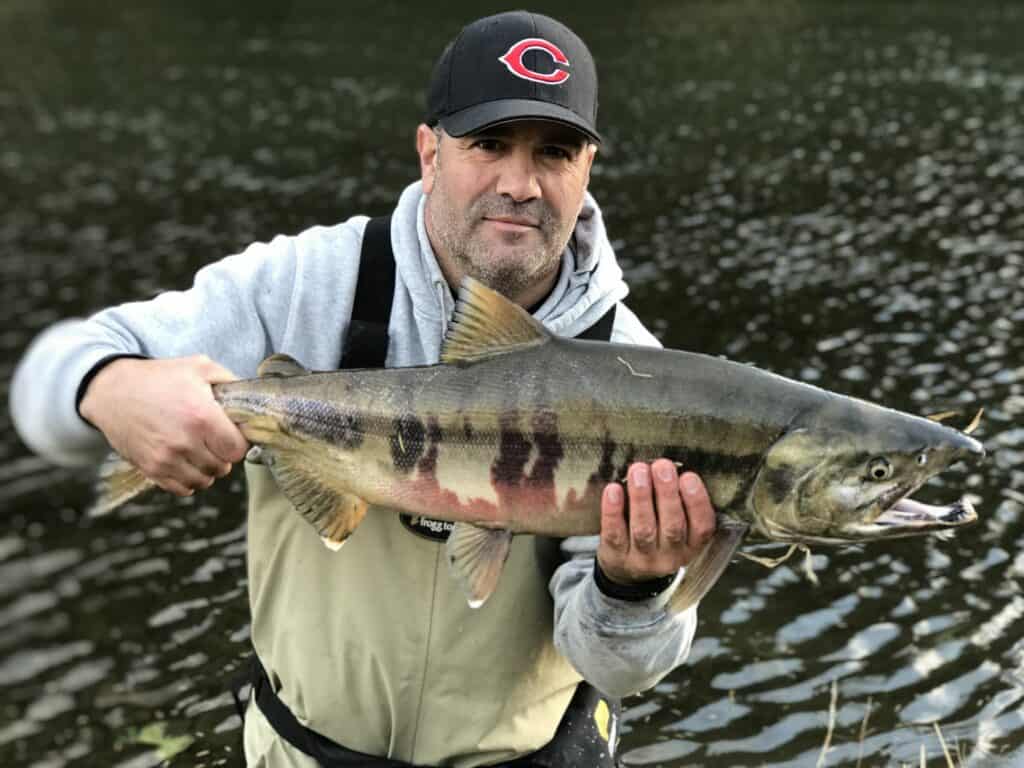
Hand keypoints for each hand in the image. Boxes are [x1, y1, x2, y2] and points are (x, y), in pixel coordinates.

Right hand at [80, 355, 249, 495]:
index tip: (231, 433)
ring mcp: (166, 459)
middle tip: (214, 440)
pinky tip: (185, 462)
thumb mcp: (199, 366)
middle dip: (223, 455)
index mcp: (202, 417)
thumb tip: (251, 398)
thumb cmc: (158, 378)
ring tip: (200, 450)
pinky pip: (182, 489)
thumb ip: (230, 381)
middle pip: (223, 467)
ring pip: (204, 481)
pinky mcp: (150, 470)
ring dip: (207, 469)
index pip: (238, 450)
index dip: (238, 442)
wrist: (111, 391)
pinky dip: (188, 479)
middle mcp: (185, 442)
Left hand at [597, 459, 715, 584]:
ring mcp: (642, 559)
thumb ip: (680, 502)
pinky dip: (613, 511)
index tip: (689, 476)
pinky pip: (615, 534)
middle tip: (662, 466)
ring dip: (642, 497)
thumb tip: (672, 465)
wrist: (627, 572)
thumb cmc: (657, 536)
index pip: (702, 527)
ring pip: (644, 529)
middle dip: (667, 493)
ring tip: (639, 471)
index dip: (697, 502)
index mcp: (691, 545)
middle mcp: (670, 556)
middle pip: (672, 526)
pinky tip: (613, 490)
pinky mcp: (616, 557)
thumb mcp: (678, 527)